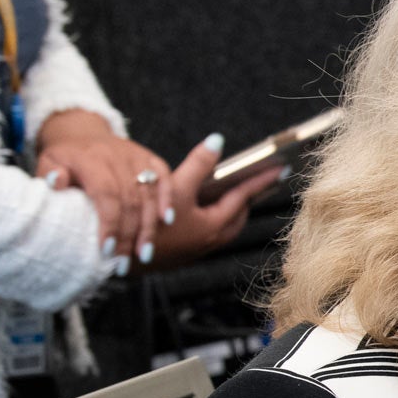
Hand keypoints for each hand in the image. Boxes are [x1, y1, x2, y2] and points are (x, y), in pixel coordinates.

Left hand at [35, 108, 172, 269]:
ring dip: (148, 227)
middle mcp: (117, 156)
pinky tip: (167, 222)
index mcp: (90, 158)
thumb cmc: (65, 158)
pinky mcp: (151, 158)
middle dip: (129, 235)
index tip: (106, 251)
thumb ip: (49, 174)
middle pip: (130, 200)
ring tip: (144, 254)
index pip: (106, 193)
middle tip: (123, 263)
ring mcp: (137, 156)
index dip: (109, 224)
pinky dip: (168, 200)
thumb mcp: (48, 161)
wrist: (83, 133)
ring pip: (149, 195)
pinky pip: (164, 178)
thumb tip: (57, 183)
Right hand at [143, 133, 284, 269]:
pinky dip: (211, 217)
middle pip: (237, 215)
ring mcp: (196, 249)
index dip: (261, 180)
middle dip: (247, 197)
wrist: (117, 257)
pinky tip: (198, 207)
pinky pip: (206, 231)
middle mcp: (210, 241)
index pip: (244, 197)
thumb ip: (197, 164)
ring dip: (228, 208)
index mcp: (214, 226)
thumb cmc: (149, 223)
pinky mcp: (182, 253)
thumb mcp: (174, 187)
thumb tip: (217, 140)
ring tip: (230, 190)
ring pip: (222, 225)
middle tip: (257, 180)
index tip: (279, 169)